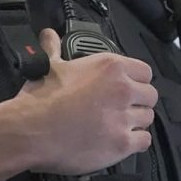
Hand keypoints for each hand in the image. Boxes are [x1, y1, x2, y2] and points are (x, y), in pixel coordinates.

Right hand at [0, 28, 157, 175]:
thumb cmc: (39, 100)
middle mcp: (122, 90)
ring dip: (135, 123)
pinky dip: (135, 143)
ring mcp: (124, 118)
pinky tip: (119, 141)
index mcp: (110, 67)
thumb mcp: (49, 67)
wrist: (30, 131)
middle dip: (138, 103)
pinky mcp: (122, 143)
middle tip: (120, 110)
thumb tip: (49, 36)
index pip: (144, 72)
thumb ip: (55, 50)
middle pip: (150, 96)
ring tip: (116, 126)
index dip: (136, 81)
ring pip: (148, 119)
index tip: (126, 89)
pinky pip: (144, 142)